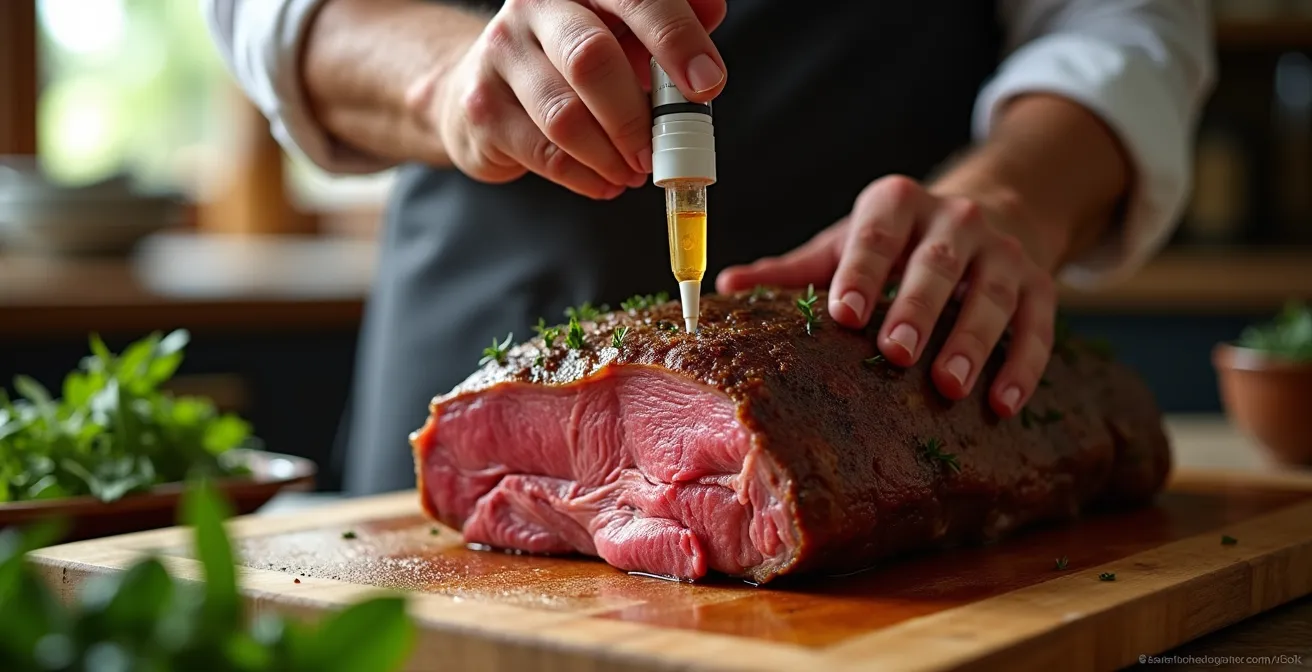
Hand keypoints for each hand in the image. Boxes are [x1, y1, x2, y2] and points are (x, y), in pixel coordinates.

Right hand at [417, 0, 727, 199]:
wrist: (482, 82)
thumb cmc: (570, 53)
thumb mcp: (623, 29)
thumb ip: (669, 19)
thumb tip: (712, 12)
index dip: (676, 39)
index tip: (707, 85)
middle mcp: (534, 5)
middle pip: (591, 59)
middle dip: (636, 116)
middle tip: (659, 152)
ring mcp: (501, 54)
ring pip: (565, 116)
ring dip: (612, 156)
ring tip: (634, 172)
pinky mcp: (482, 107)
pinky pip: (545, 154)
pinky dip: (587, 177)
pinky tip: (606, 181)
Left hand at [716, 175, 1057, 417]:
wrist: (994, 210)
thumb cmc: (899, 241)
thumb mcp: (848, 242)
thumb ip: (795, 269)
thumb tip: (726, 286)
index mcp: (897, 204)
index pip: (876, 235)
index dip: (862, 271)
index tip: (845, 313)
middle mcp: (956, 219)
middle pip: (937, 264)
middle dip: (917, 308)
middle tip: (895, 352)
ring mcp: (1004, 251)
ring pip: (991, 295)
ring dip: (972, 340)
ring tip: (951, 385)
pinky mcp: (1040, 284)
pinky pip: (1038, 325)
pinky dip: (1023, 365)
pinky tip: (1003, 403)